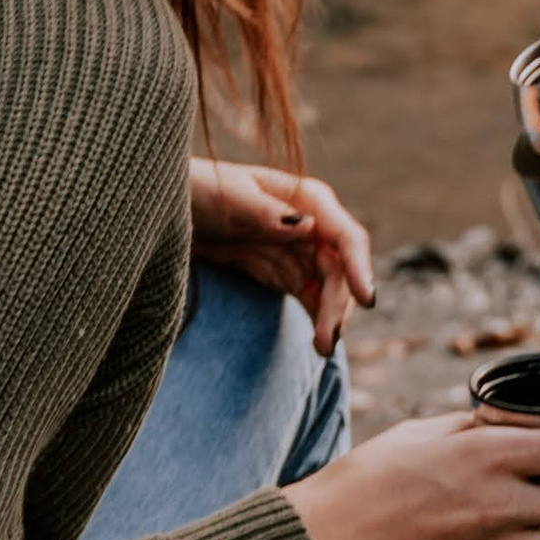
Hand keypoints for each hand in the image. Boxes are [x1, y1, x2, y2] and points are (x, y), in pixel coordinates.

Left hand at [190, 158, 373, 357]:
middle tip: (327, 341)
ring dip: (330, 317)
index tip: (366, 299)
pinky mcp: (286, 273)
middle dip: (338, 305)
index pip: (344, 237)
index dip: (359, 267)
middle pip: (339, 270)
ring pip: (329, 289)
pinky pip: (311, 298)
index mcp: (307, 199)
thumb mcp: (228, 198)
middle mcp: (312, 225)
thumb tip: (307, 226)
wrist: (172, 208)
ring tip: (322, 348)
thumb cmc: (200, 190)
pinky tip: (318, 342)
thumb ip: (265, 212)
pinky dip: (318, 318)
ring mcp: (301, 251)